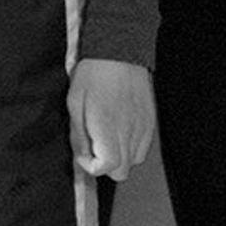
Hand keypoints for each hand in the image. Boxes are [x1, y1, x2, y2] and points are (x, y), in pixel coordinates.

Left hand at [66, 55, 156, 179]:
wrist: (119, 54)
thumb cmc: (94, 75)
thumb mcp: (74, 105)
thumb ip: (79, 136)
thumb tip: (82, 156)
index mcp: (107, 127)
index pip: (107, 166)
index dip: (91, 167)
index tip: (84, 154)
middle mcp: (129, 131)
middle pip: (122, 172)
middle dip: (105, 165)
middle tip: (94, 147)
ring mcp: (143, 128)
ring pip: (134, 162)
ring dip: (119, 156)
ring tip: (108, 136)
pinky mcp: (150, 123)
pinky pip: (143, 148)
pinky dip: (131, 147)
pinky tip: (121, 131)